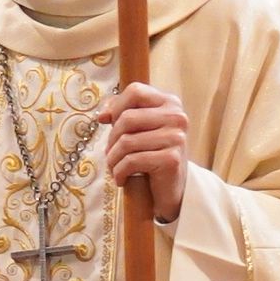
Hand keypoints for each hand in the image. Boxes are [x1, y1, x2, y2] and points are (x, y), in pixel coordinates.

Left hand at [98, 81, 189, 223]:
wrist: (170, 189)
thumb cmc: (151, 154)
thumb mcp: (138, 129)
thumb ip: (122, 113)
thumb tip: (102, 115)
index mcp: (170, 102)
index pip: (135, 91)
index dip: (116, 106)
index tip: (108, 122)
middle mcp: (177, 117)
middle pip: (127, 118)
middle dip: (111, 139)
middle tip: (111, 153)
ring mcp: (176, 138)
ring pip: (126, 142)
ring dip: (113, 159)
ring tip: (114, 167)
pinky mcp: (171, 159)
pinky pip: (132, 161)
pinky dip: (119, 172)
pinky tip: (121, 179)